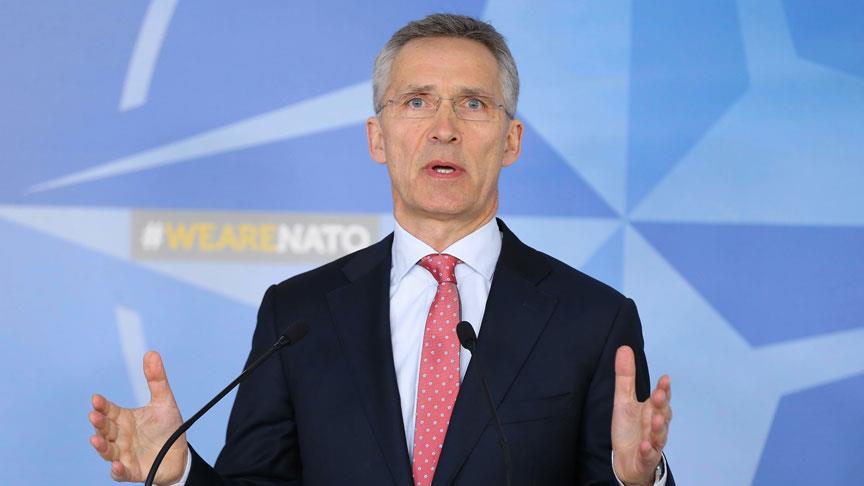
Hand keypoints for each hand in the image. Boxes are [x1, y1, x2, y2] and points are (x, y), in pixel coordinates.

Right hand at [88, 351, 187, 483]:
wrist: (180, 455)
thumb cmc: (168, 428)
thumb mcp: (164, 402)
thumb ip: (156, 380)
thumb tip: (151, 353)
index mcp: (124, 419)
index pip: (109, 411)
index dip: (102, 406)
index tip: (96, 398)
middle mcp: (120, 436)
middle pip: (106, 429)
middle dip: (99, 423)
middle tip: (95, 416)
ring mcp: (124, 454)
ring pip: (108, 450)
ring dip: (101, 446)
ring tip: (96, 440)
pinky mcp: (132, 470)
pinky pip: (121, 472)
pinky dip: (117, 469)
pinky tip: (117, 465)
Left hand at [611, 346, 671, 485]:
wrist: (626, 460)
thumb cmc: (629, 429)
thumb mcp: (623, 401)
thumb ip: (626, 377)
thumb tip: (624, 348)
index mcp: (652, 410)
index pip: (660, 398)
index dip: (663, 389)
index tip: (664, 378)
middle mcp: (656, 426)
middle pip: (663, 414)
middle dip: (662, 405)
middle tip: (659, 395)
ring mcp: (653, 443)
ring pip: (660, 435)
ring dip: (659, 428)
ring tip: (656, 420)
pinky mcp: (646, 459)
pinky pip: (649, 455)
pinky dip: (649, 451)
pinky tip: (646, 446)